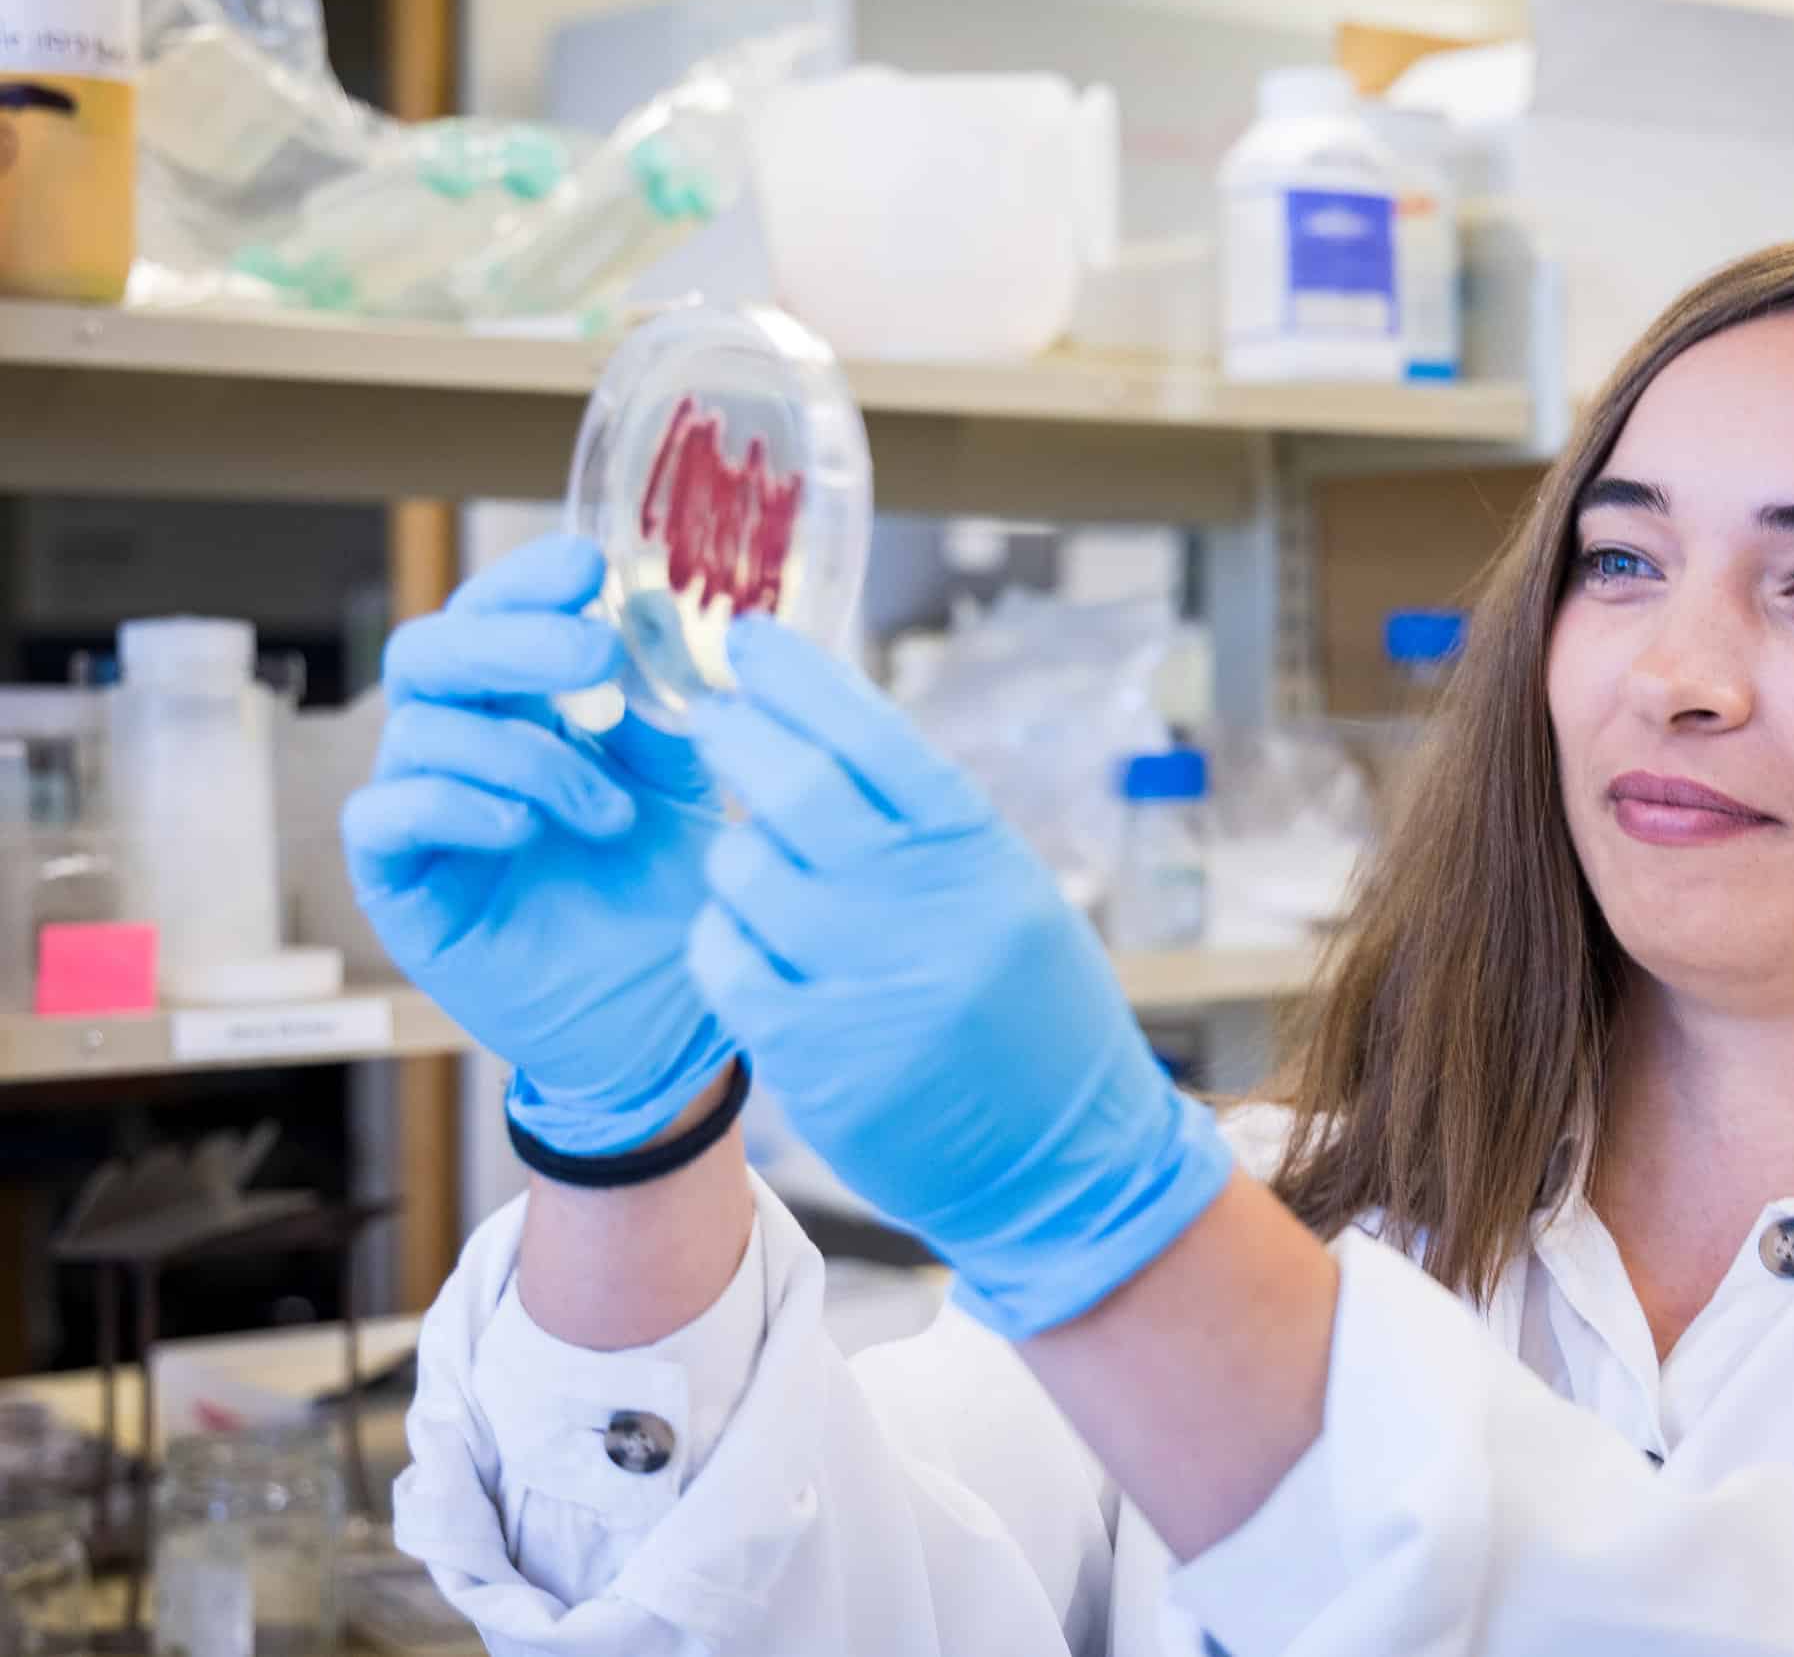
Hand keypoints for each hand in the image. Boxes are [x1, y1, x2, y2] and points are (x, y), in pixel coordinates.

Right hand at [341, 535, 737, 1153]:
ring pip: (418, 730)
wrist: (666, 1031)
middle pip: (434, 652)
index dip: (527, 583)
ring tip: (608, 815)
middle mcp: (465, 754)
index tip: (589, 565)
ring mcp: (427, 820)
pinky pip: (382, 818)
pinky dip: (451, 805)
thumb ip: (669, 718)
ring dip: (522, 754)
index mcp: (528, 715)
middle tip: (594, 650)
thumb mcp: (693, 798)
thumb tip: (651, 619)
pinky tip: (520, 830)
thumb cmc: (673, 907)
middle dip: (512, 637)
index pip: (495, 618)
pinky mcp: (402, 889)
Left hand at [683, 618, 1233, 1337]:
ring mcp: (868, 987)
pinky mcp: (817, 1061)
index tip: (752, 642)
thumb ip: (928, 827)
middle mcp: (927, 912)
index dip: (801, 678)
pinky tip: (740, 934)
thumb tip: (824, 731)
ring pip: (744, 873)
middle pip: (797, 788)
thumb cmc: (1037, 1017)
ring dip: (730, 850)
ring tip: (748, 857)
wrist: (1067, 1164)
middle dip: (738, 737)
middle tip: (712, 718)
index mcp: (982, 858)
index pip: (875, 736)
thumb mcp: (1009, 896)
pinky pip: (723, 962)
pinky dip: (719, 935)